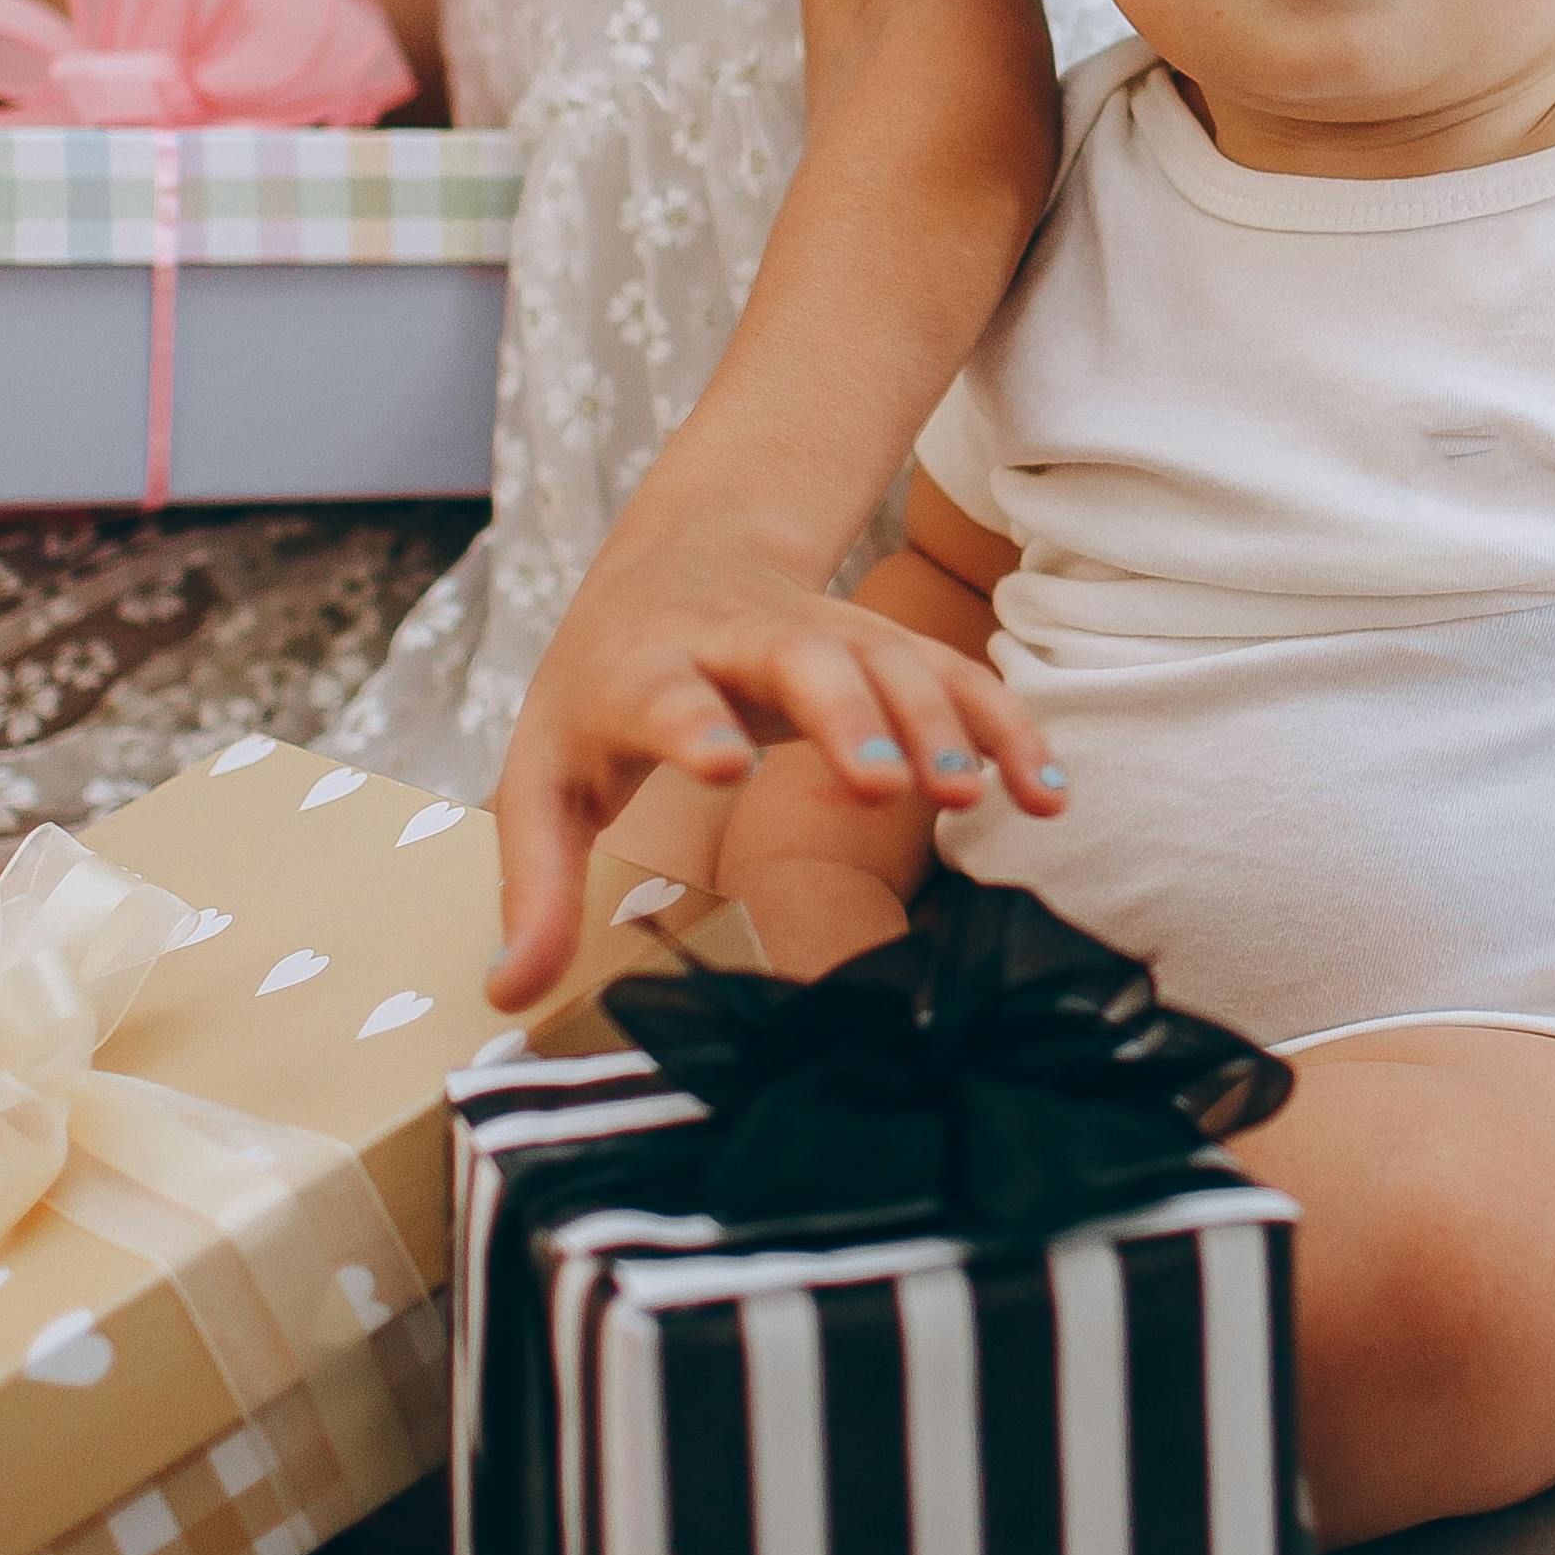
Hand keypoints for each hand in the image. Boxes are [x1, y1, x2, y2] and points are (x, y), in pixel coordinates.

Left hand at [485, 536, 1059, 1006]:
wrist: (679, 557)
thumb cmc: (600, 694)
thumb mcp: (544, 779)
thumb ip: (535, 886)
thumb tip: (508, 996)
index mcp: (643, 669)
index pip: (667, 691)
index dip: (692, 720)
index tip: (723, 763)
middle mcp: (742, 638)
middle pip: (805, 661)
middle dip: (849, 717)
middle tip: (886, 787)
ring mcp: (825, 632)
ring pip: (894, 662)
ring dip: (939, 724)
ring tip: (973, 801)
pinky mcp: (884, 643)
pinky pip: (956, 677)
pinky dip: (1004, 727)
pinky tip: (1047, 793)